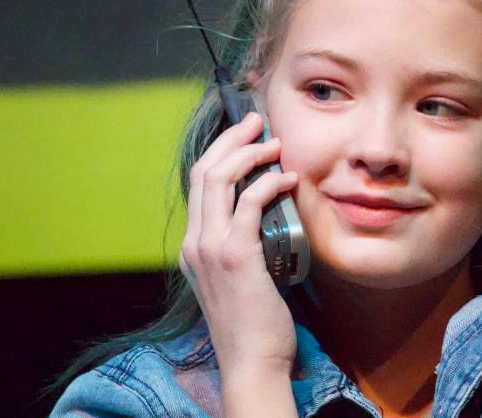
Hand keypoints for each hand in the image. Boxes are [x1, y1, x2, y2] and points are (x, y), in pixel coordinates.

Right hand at [178, 112, 299, 378]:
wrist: (253, 360)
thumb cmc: (254, 321)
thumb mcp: (238, 277)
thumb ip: (242, 244)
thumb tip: (267, 211)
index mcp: (193, 246)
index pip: (198, 184)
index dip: (219, 152)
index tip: (244, 135)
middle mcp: (195, 243)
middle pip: (204, 172)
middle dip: (230, 140)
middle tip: (257, 122)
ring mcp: (211, 248)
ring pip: (220, 180)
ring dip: (249, 154)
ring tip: (274, 143)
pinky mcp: (236, 255)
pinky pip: (250, 203)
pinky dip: (269, 183)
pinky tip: (288, 178)